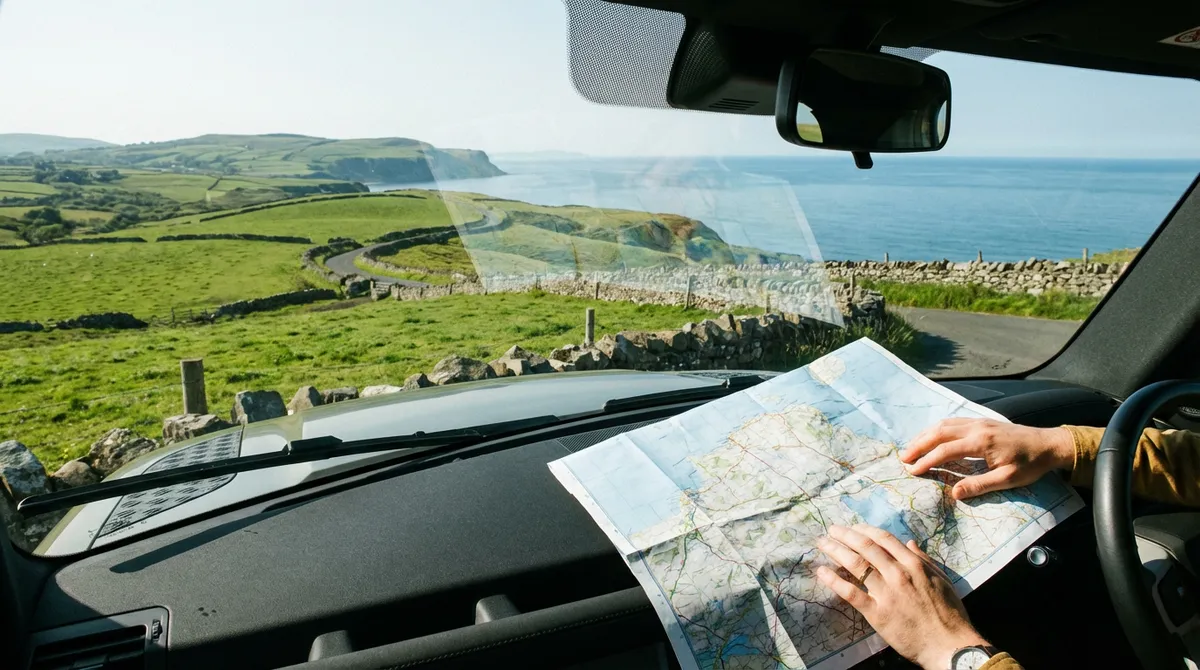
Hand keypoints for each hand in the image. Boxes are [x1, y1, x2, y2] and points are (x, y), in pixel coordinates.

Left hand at [816, 524, 989, 669]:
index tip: (853, 527)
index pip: (884, 539)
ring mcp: (887, 593)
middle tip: (831, 530)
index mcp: (914, 564)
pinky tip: (822, 572)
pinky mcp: (877, 613)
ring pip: (855, 565)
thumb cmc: (949, 613)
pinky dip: (834, 581)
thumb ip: (924, 559)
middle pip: (865, 547)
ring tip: (822, 544)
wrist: (949, 645)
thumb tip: (909, 542)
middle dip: (845, 535)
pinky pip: (851, 593)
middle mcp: (898, 574)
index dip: (865, 530)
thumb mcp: (941, 579)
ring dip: (835, 551)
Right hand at [900, 418, 1075, 499]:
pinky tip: (931, 437)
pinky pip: (952, 422)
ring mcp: (978, 421)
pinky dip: (937, 429)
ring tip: (911, 448)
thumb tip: (954, 493)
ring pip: (943, 424)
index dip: (927, 460)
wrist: (1049, 443)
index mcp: (981, 442)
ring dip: (925, 435)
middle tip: (903, 458)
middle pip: (939, 432)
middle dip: (918, 444)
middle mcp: (976, 427)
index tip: (913, 471)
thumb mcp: (1008, 479)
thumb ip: (979, 485)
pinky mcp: (981, 421)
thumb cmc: (1031, 464)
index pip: (945, 450)